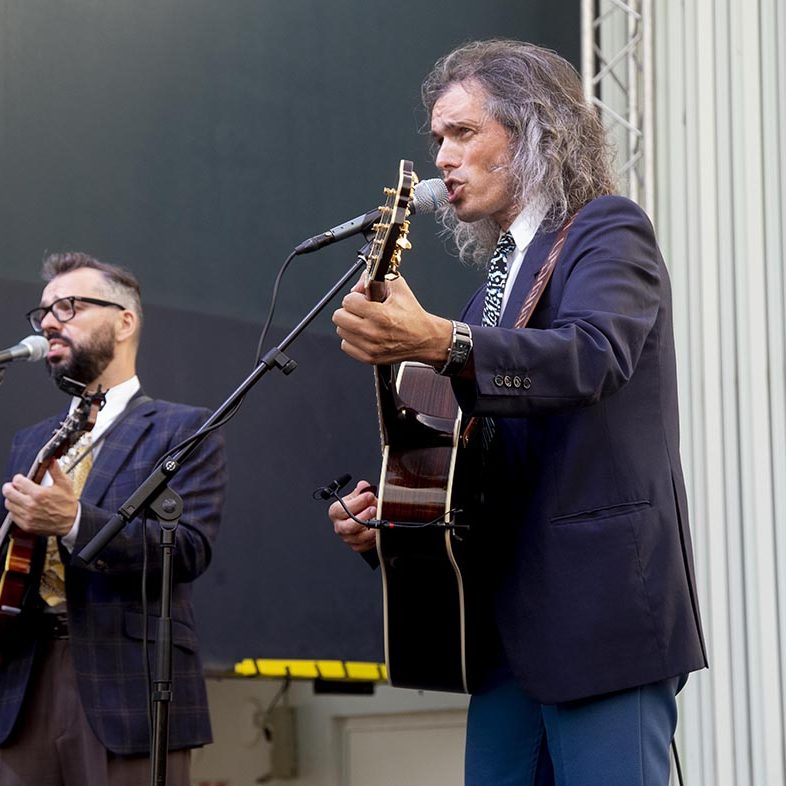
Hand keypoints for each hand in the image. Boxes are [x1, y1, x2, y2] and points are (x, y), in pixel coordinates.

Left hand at [2, 461, 77, 535]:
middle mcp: (31, 505)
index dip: (18, 478)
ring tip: (17, 497)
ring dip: (11, 499)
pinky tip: (22, 507)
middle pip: (8, 493)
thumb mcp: (64, 484)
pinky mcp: (26, 525)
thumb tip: (51, 460)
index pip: (18, 481)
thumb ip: (55, 471)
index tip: (20, 478)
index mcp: (39, 493)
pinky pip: (12, 516)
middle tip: (12, 486)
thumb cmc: (68, 504)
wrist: (71, 522)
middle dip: (9, 487)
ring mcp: (27, 516)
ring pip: (8, 504)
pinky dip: (15, 510)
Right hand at [329, 480, 377, 552]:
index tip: (369, 495)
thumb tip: (363, 486)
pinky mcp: (355, 546)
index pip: (343, 509)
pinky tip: (378, 530)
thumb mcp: (356, 495)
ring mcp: (346, 537)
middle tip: (374, 509)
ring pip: (358, 537)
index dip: (358, 502)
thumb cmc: (355, 507)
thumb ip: (360, 491)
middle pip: (349, 526)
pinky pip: (364, 545)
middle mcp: (339, 526)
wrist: (359, 518)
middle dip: (364, 517)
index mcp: (336, 511)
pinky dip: (373, 538)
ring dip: (371, 528)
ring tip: (379, 519)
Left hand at [333, 274, 452, 366]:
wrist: (424, 339)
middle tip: (360, 311)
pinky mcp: (369, 358)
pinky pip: (346, 346)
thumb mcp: (399, 289)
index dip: (355, 297)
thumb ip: (377, 279)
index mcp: (380, 314)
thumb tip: (359, 284)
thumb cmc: (412, 316)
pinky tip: (364, 334)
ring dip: (349, 325)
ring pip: (341, 331)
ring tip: (364, 322)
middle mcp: (373, 332)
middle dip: (348, 310)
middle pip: (339, 317)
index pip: (348, 301)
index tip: (362, 300)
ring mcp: (370, 347)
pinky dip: (352, 339)